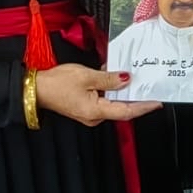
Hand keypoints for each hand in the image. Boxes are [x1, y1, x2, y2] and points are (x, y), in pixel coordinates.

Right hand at [36, 64, 160, 126]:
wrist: (36, 88)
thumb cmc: (57, 83)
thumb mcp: (86, 76)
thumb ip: (109, 79)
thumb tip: (126, 79)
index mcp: (96, 111)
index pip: (127, 111)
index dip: (143, 106)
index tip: (157, 102)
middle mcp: (94, 116)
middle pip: (121, 109)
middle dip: (136, 98)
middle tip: (150, 88)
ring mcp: (89, 113)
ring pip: (113, 104)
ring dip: (123, 93)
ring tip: (136, 81)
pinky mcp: (85, 107)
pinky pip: (103, 101)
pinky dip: (111, 91)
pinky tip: (115, 80)